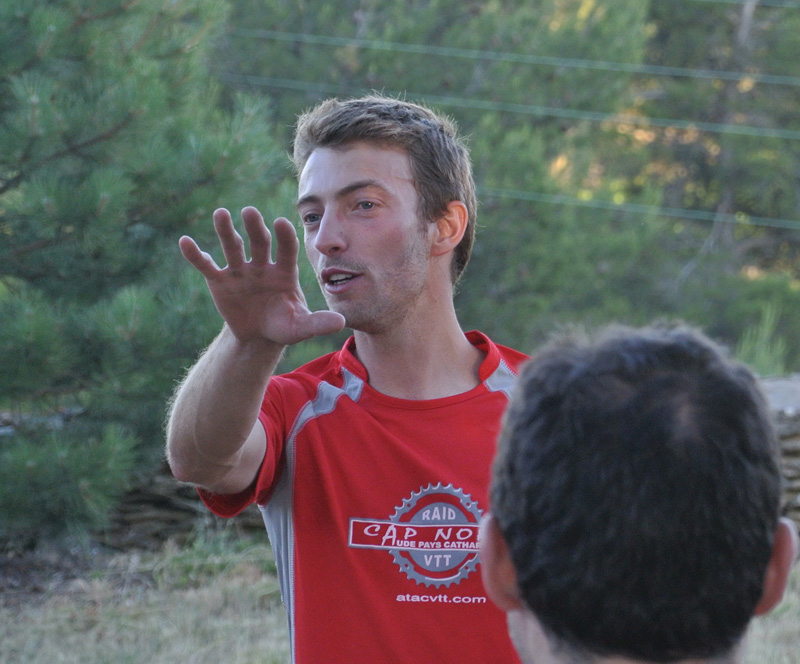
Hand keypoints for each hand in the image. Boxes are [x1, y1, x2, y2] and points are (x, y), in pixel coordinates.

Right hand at [179, 206, 344, 346]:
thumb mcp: (300, 328)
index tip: (282, 222)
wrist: (258, 337)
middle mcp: (262, 265)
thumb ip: (318, 323)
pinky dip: (196, 255)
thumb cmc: (283, 326)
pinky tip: (184, 242)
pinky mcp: (220, 280)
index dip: (284, 237)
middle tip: (250, 212)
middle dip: (255, 228)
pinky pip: (207, 265)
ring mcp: (240, 271)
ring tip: (221, 214)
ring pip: (233, 247)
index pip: (286, 250)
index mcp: (284, 272)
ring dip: (226, 231)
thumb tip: (341, 323)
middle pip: (259, 242)